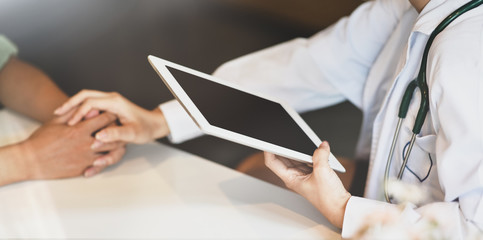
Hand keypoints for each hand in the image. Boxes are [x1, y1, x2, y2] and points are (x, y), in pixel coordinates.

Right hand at [20, 110, 124, 179]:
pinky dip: (107, 158)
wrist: (32, 161)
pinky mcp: (85, 168)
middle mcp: (86, 144)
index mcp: (79, 129)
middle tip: (119, 126)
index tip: (113, 114)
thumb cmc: (42, 139)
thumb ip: (76, 113)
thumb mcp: (57, 121)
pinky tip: (107, 153)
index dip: (111, 115)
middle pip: (113, 134)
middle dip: (117, 129)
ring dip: (116, 144)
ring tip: (116, 140)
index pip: (105, 118)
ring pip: (112, 151)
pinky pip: (103, 163)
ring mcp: (87, 157)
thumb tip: (91, 107)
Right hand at [54, 90, 168, 143]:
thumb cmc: (145, 129)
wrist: (154, 124)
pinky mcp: (108, 106)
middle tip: (57, 113)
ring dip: (73, 105)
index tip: (70, 125)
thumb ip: (116, 135)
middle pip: (85, 95)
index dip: (78, 113)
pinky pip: (89, 104)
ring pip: (86, 98)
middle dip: (70, 104)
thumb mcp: (132, 134)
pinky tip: (71, 118)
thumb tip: (98, 137)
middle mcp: (111, 98)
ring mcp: (109, 101)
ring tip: (59, 115)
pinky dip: (79, 109)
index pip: (90, 103)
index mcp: (115, 102)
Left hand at [264, 142, 350, 227]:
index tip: (267, 140)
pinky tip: (316, 149)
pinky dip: (312, 154)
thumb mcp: (322, 171)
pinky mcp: (313, 173)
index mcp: (290, 178)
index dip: (269, 150)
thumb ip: (320, 155)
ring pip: (297, 157)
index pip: (272, 162)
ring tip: (303, 141)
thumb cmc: (328, 198)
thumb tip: (322, 145)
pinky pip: (308, 159)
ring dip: (300, 150)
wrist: (340, 206)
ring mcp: (303, 174)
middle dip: (286, 146)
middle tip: (286, 136)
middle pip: (284, 157)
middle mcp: (295, 176)